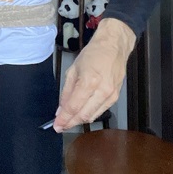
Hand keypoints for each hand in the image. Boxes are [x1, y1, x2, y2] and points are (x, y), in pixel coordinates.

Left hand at [53, 18, 135, 132]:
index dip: (64, 118)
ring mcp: (111, 95)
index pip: (74, 107)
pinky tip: (81, 112)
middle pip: (84, 115)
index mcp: (89, 81)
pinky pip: (100, 111)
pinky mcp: (116, 97)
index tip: (56, 125)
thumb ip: (66, 91)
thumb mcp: (72, 70)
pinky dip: (89, 114)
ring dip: (79, 120)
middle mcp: (102, 90)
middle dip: (70, 123)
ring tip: (68, 120)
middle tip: (60, 125)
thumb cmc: (93, 54)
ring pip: (92, 116)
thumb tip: (61, 109)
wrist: (113, 47)